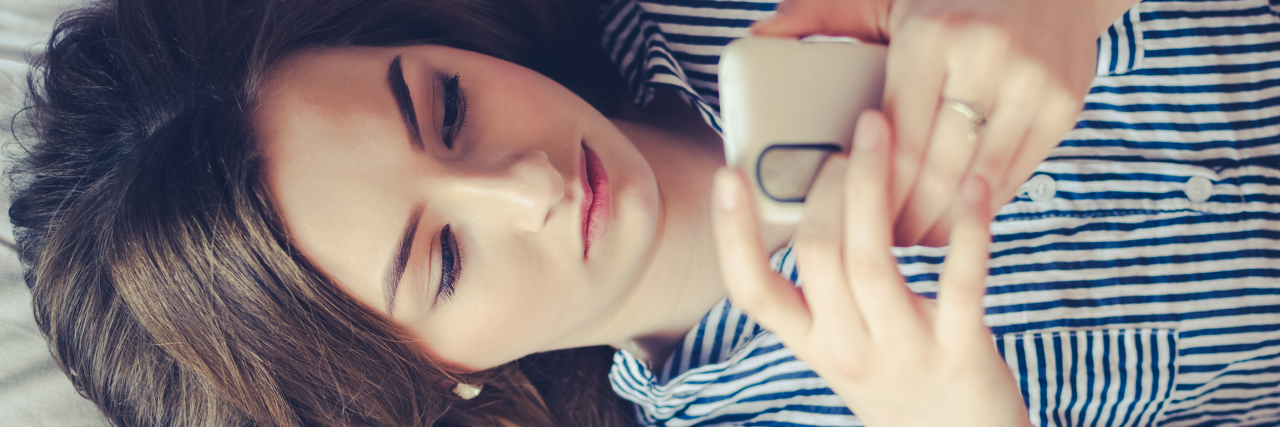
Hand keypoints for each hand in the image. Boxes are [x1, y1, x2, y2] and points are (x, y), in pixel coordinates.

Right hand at [711, 110, 1029, 426]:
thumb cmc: (901, 378)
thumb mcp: (846, 341)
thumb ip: (828, 285)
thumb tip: (819, 190)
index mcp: (812, 344)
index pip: (751, 292)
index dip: (733, 233)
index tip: (730, 174)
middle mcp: (847, 351)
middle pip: (816, 256)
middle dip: (825, 185)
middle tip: (845, 139)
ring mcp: (903, 353)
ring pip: (870, 259)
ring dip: (873, 186)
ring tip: (881, 132)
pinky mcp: (961, 352)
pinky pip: (959, 281)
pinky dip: (968, 229)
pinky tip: (974, 184)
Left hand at [752, 0, 1130, 245]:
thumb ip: (823, 16)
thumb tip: (759, 37)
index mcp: (933, 35)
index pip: (897, 141)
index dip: (873, 192)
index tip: (850, 219)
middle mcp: (988, 57)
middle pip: (936, 170)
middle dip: (902, 219)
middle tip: (875, 243)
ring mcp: (1034, 83)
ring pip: (977, 182)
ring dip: (940, 223)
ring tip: (909, 239)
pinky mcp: (1065, 104)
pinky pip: (1015, 174)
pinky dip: (979, 206)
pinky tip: (952, 219)